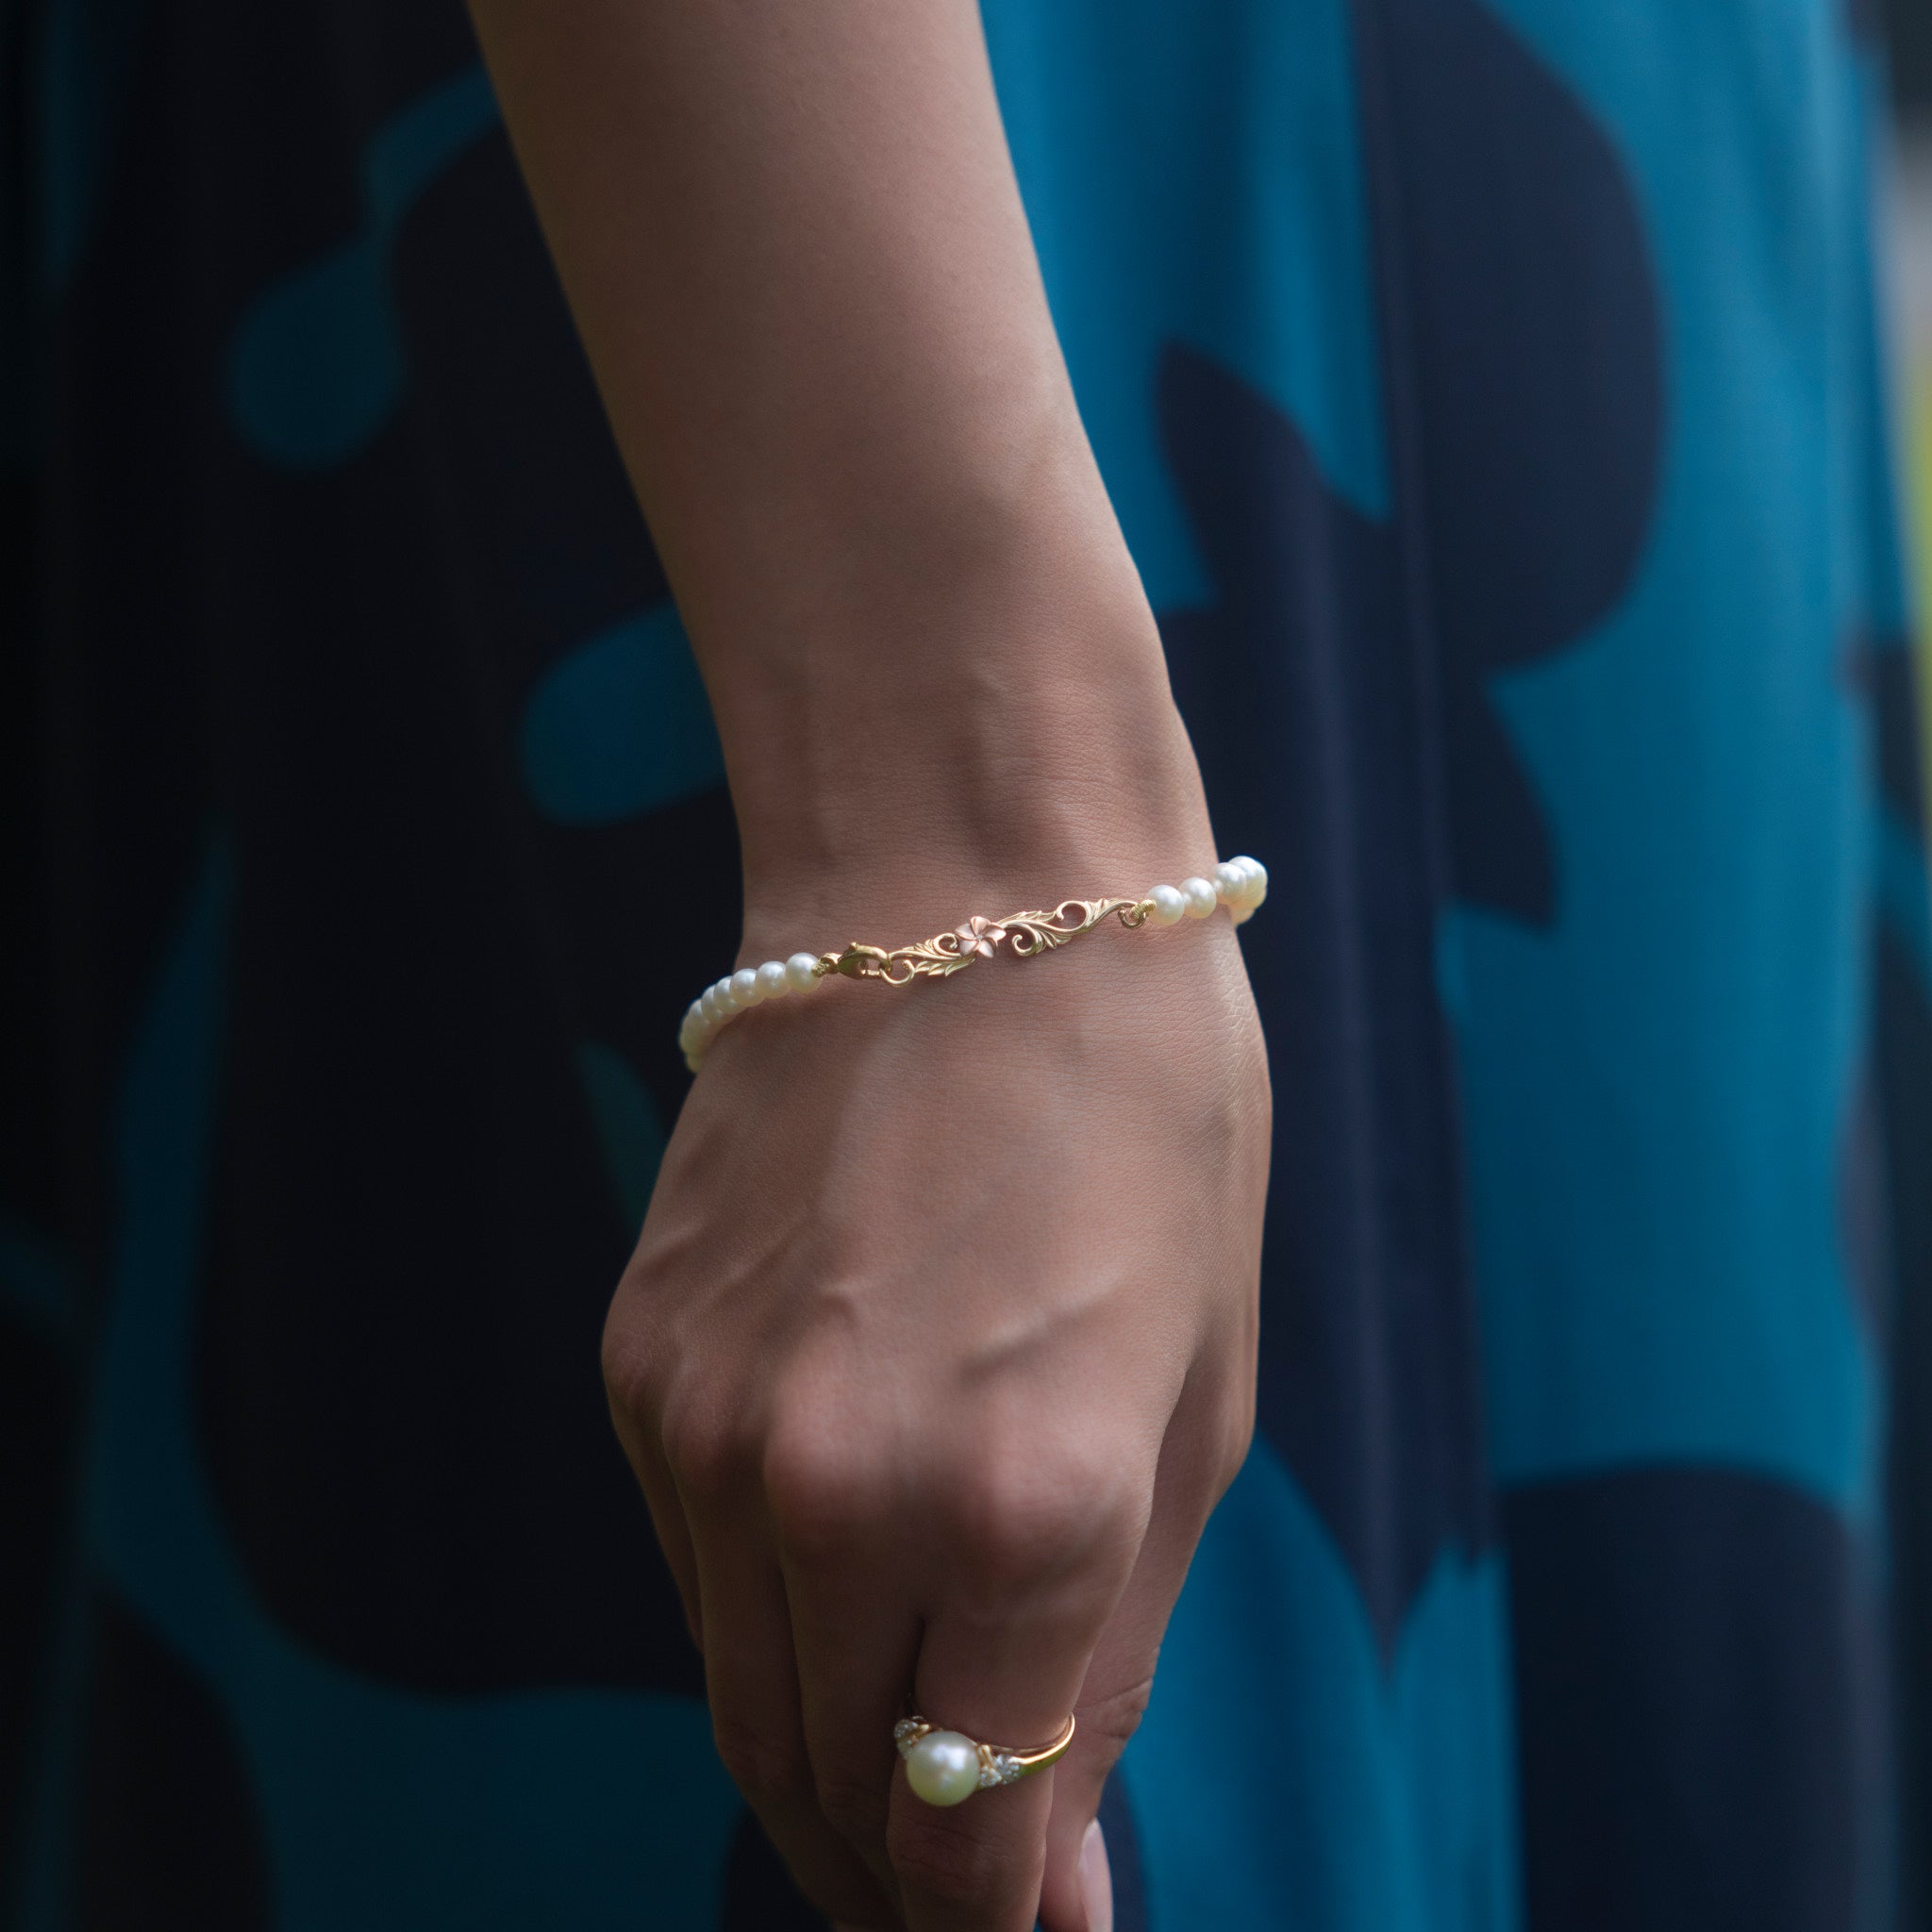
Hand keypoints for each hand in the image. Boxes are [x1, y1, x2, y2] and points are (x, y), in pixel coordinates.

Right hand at [602, 860, 1268, 1929]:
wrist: (965, 892)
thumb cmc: (1138, 1116)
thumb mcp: (1197, 1396)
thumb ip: (1112, 1651)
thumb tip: (1046, 1864)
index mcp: (1020, 1506)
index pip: (968, 1833)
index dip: (999, 1924)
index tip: (1040, 1931)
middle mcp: (833, 1489)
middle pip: (828, 1791)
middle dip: (900, 1880)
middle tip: (967, 1891)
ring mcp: (706, 1428)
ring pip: (742, 1696)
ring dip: (824, 1763)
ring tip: (907, 1762)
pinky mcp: (639, 1366)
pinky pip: (698, 1569)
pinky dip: (768, 1624)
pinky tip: (840, 1589)